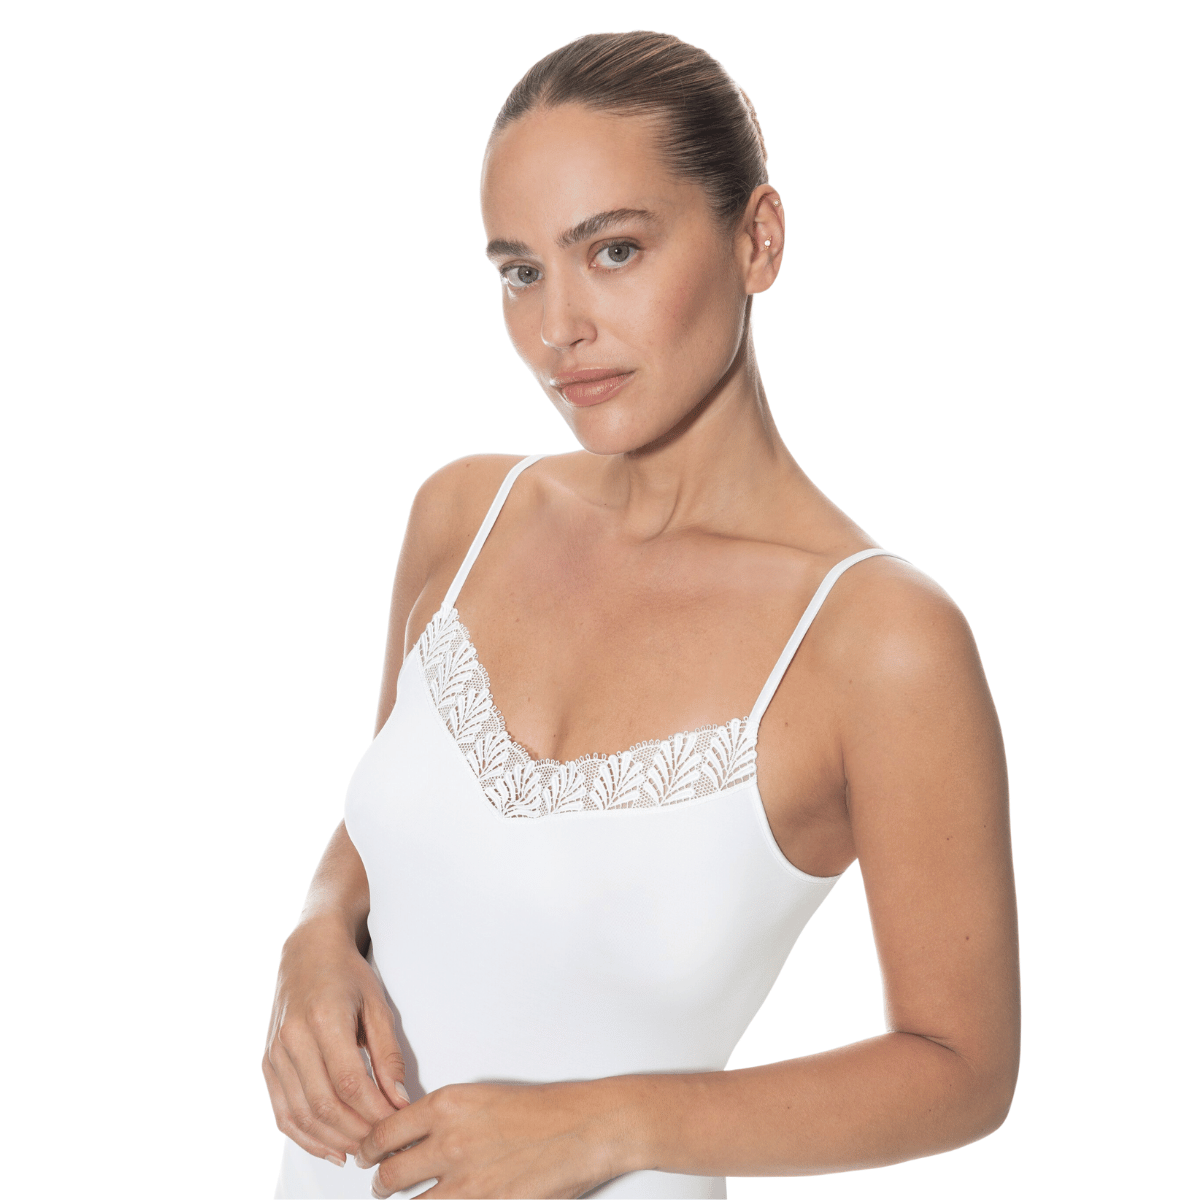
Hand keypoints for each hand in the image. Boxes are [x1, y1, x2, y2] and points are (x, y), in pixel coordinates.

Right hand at [263, 918, 409, 1164]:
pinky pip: (283, 1112)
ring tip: (361, 1152)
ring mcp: (275, 1053)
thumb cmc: (348, 976)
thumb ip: (389, 1055)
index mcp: (324, 1019)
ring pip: (301, 1115)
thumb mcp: (378, 1005)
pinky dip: (306, 1137)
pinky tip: (331, 1148)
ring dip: (333, 1141)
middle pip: (324, 1105)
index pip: (350, 1083)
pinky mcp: (267, 1063)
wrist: (308, 951)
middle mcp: (293, 1038)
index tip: (399, 1125)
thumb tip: (399, 1101)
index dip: (375, 1113)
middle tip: (383, 1145)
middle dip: (357, 1132)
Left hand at [356, 1079, 633, 1197]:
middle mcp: (449, 1141)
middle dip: (380, 1183)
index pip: (385, 1132)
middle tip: (379, 1184)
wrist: (588, 1126)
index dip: (368, 1149)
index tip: (365, 1154)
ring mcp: (465, 1180)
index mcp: (447, 1104)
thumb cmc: (547, 1109)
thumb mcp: (485, 1098)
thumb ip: (447, 1117)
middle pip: (389, 1174)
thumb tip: (420, 1138)